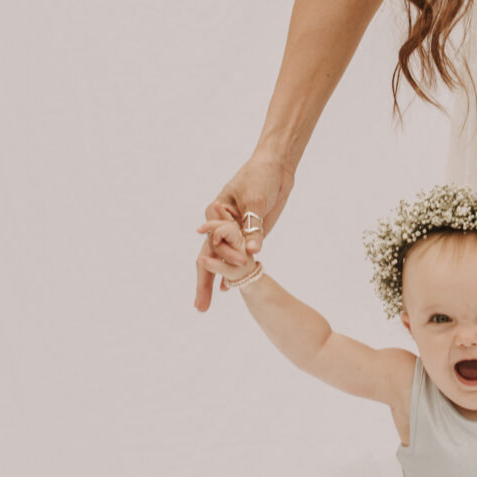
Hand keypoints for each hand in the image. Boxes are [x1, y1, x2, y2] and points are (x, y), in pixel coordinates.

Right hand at [194, 152, 291, 310]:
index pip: (213, 242)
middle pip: (210, 258)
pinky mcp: (249, 235)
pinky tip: (226, 288)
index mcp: (216, 213)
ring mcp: (234, 232)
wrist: (275, 169)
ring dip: (215, 281)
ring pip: (222, 261)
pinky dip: (231, 272)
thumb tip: (252, 250)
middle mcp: (221, 225)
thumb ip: (253, 226)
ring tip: (204, 305)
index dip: (222, 260)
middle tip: (201, 307)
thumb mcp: (256, 199)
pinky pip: (238, 257)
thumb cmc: (260, 177)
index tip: (234, 270)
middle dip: (204, 282)